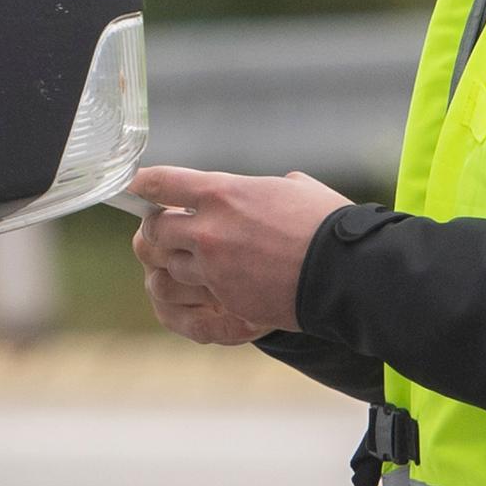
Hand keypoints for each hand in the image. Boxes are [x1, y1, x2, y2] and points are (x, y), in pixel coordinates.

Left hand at [127, 165, 353, 337]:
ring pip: (168, 268)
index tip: (137, 186)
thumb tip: (254, 191)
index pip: (160, 184)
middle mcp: (207, 231)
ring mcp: (213, 270)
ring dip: (174, 263)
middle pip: (153, 230)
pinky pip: (191, 298)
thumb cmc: (326, 224)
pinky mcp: (226, 301)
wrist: (348, 274)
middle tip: (165, 229)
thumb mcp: (291, 187)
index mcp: (220, 193)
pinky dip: (194, 292)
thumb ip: (256, 188)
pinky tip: (207, 285)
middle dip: (156, 230)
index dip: (144, 185)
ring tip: (189, 260)